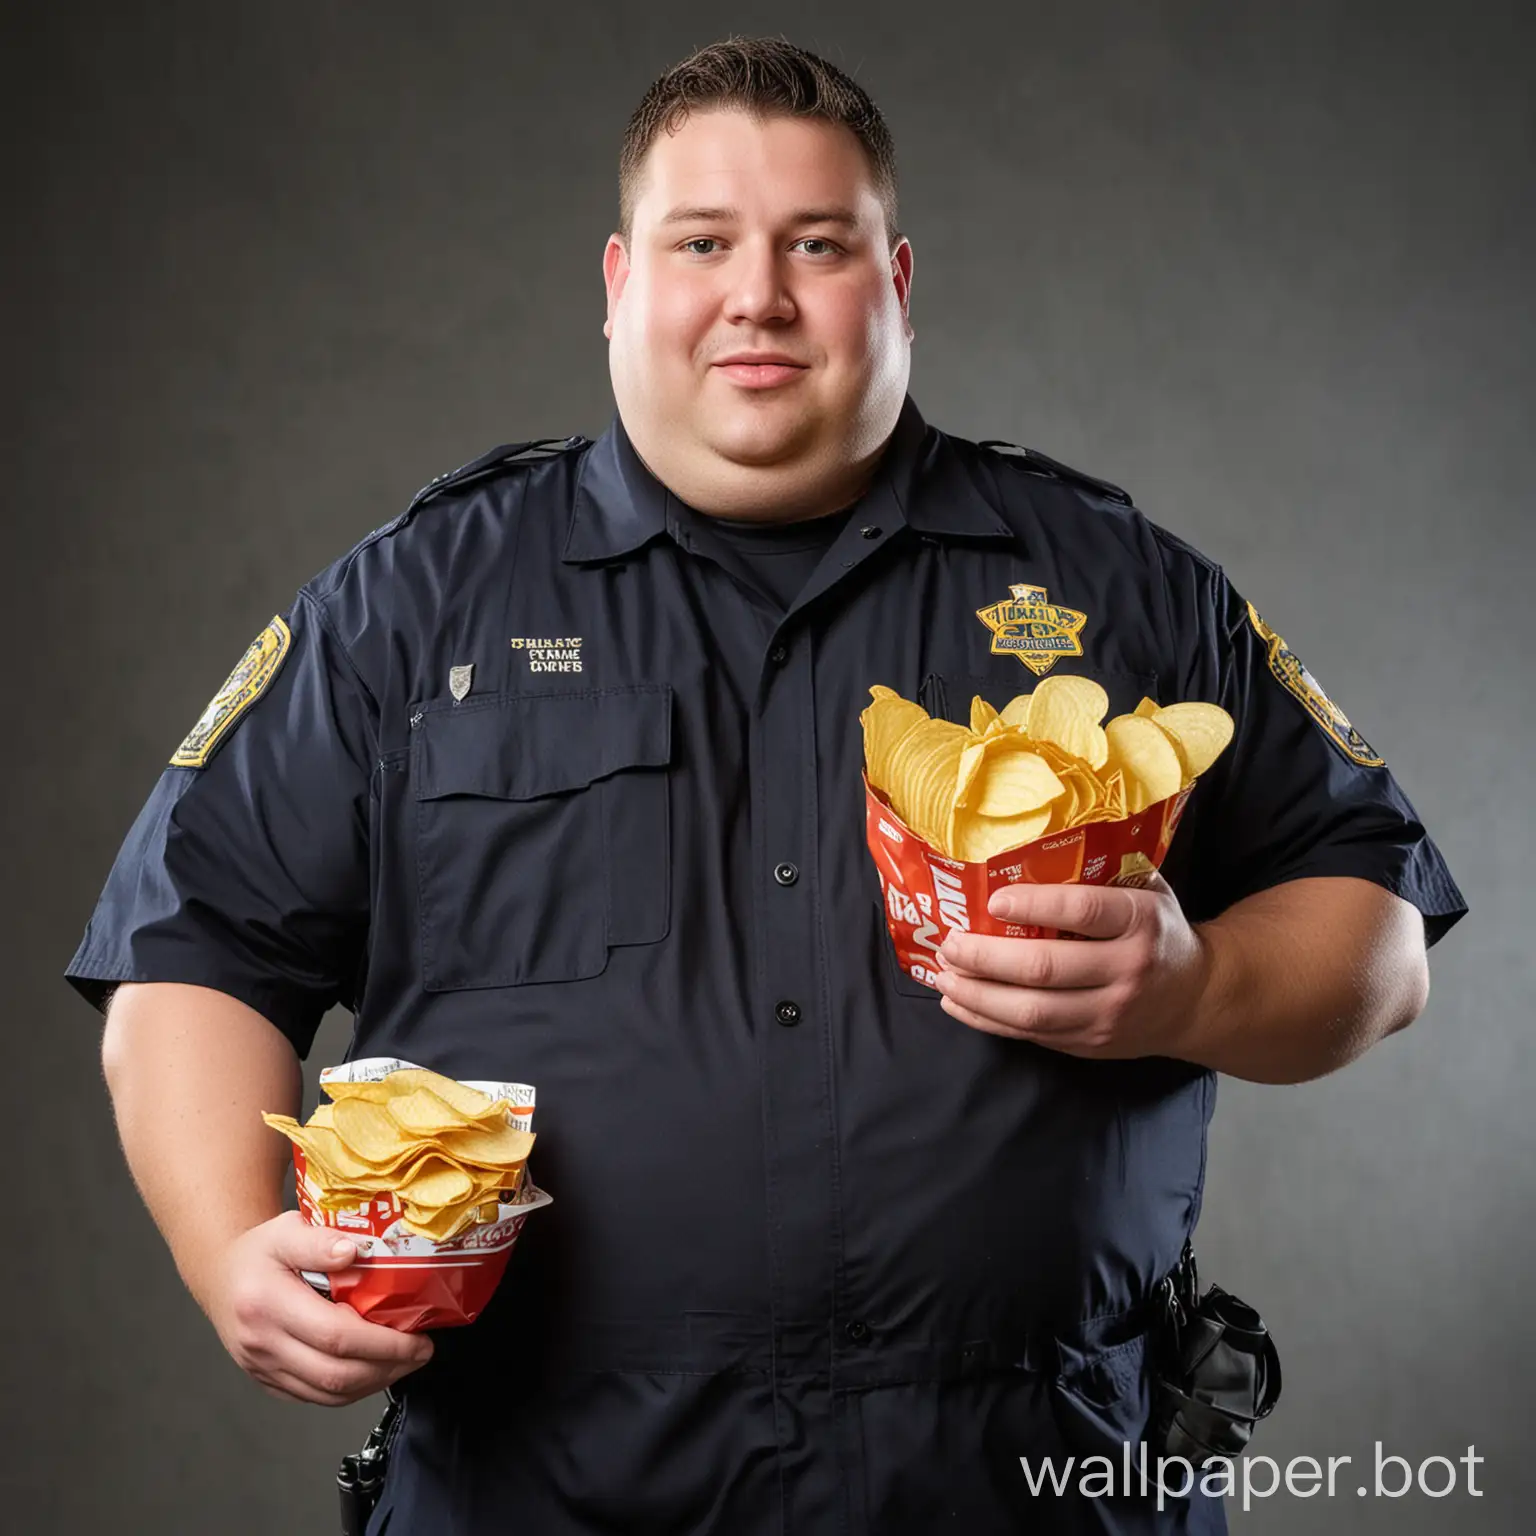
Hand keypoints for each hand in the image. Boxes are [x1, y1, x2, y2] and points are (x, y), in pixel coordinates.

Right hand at [202, 1211, 433, 1405]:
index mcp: (267, 1304)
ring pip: (327, 1394)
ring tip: (405, 1362)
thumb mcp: (285, 1230)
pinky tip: (374, 1371)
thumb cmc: (258, 1252)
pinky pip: (315, 1397)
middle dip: (388, 1367)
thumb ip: (319, 1240)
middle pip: (335, 1373)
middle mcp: (262, 1343)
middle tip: (421, 1352)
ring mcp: (262, 1368)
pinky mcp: (268, 1381)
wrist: (221, 1276)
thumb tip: (354, 1250)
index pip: (335, 1336)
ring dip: (374, 1383)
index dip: (383, 1343)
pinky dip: (350, 1390)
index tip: (417, 1336)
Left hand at [931, 874, 1208, 1059]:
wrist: (1196, 999)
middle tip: (950, 942)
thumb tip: (1030, 841)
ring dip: (977, 993)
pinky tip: (957, 1002)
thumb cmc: (1156, 931)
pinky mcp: (1089, 1043)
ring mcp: (1107, 1014)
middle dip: (986, 956)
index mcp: (1140, 922)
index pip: (1083, 913)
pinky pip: (1030, 1034)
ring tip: (943, 973)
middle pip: (1044, 969)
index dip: (1034, 905)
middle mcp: (1126, 971)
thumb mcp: (1147, 890)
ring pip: (1031, 1011)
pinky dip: (986, 1020)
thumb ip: (1103, 870)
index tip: (993, 899)